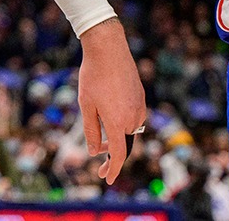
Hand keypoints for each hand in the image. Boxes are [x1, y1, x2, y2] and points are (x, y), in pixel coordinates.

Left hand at [76, 18, 146, 185]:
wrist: (109, 49)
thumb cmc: (93, 76)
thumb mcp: (86, 105)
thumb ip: (91, 131)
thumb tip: (95, 152)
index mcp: (118, 122)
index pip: (119, 155)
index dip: (114, 169)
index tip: (108, 180)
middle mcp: (133, 117)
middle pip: (126, 145)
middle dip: (113, 157)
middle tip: (100, 167)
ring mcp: (140, 107)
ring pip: (130, 132)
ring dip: (117, 140)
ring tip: (102, 141)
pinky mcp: (141, 98)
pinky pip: (134, 119)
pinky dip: (123, 126)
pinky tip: (110, 119)